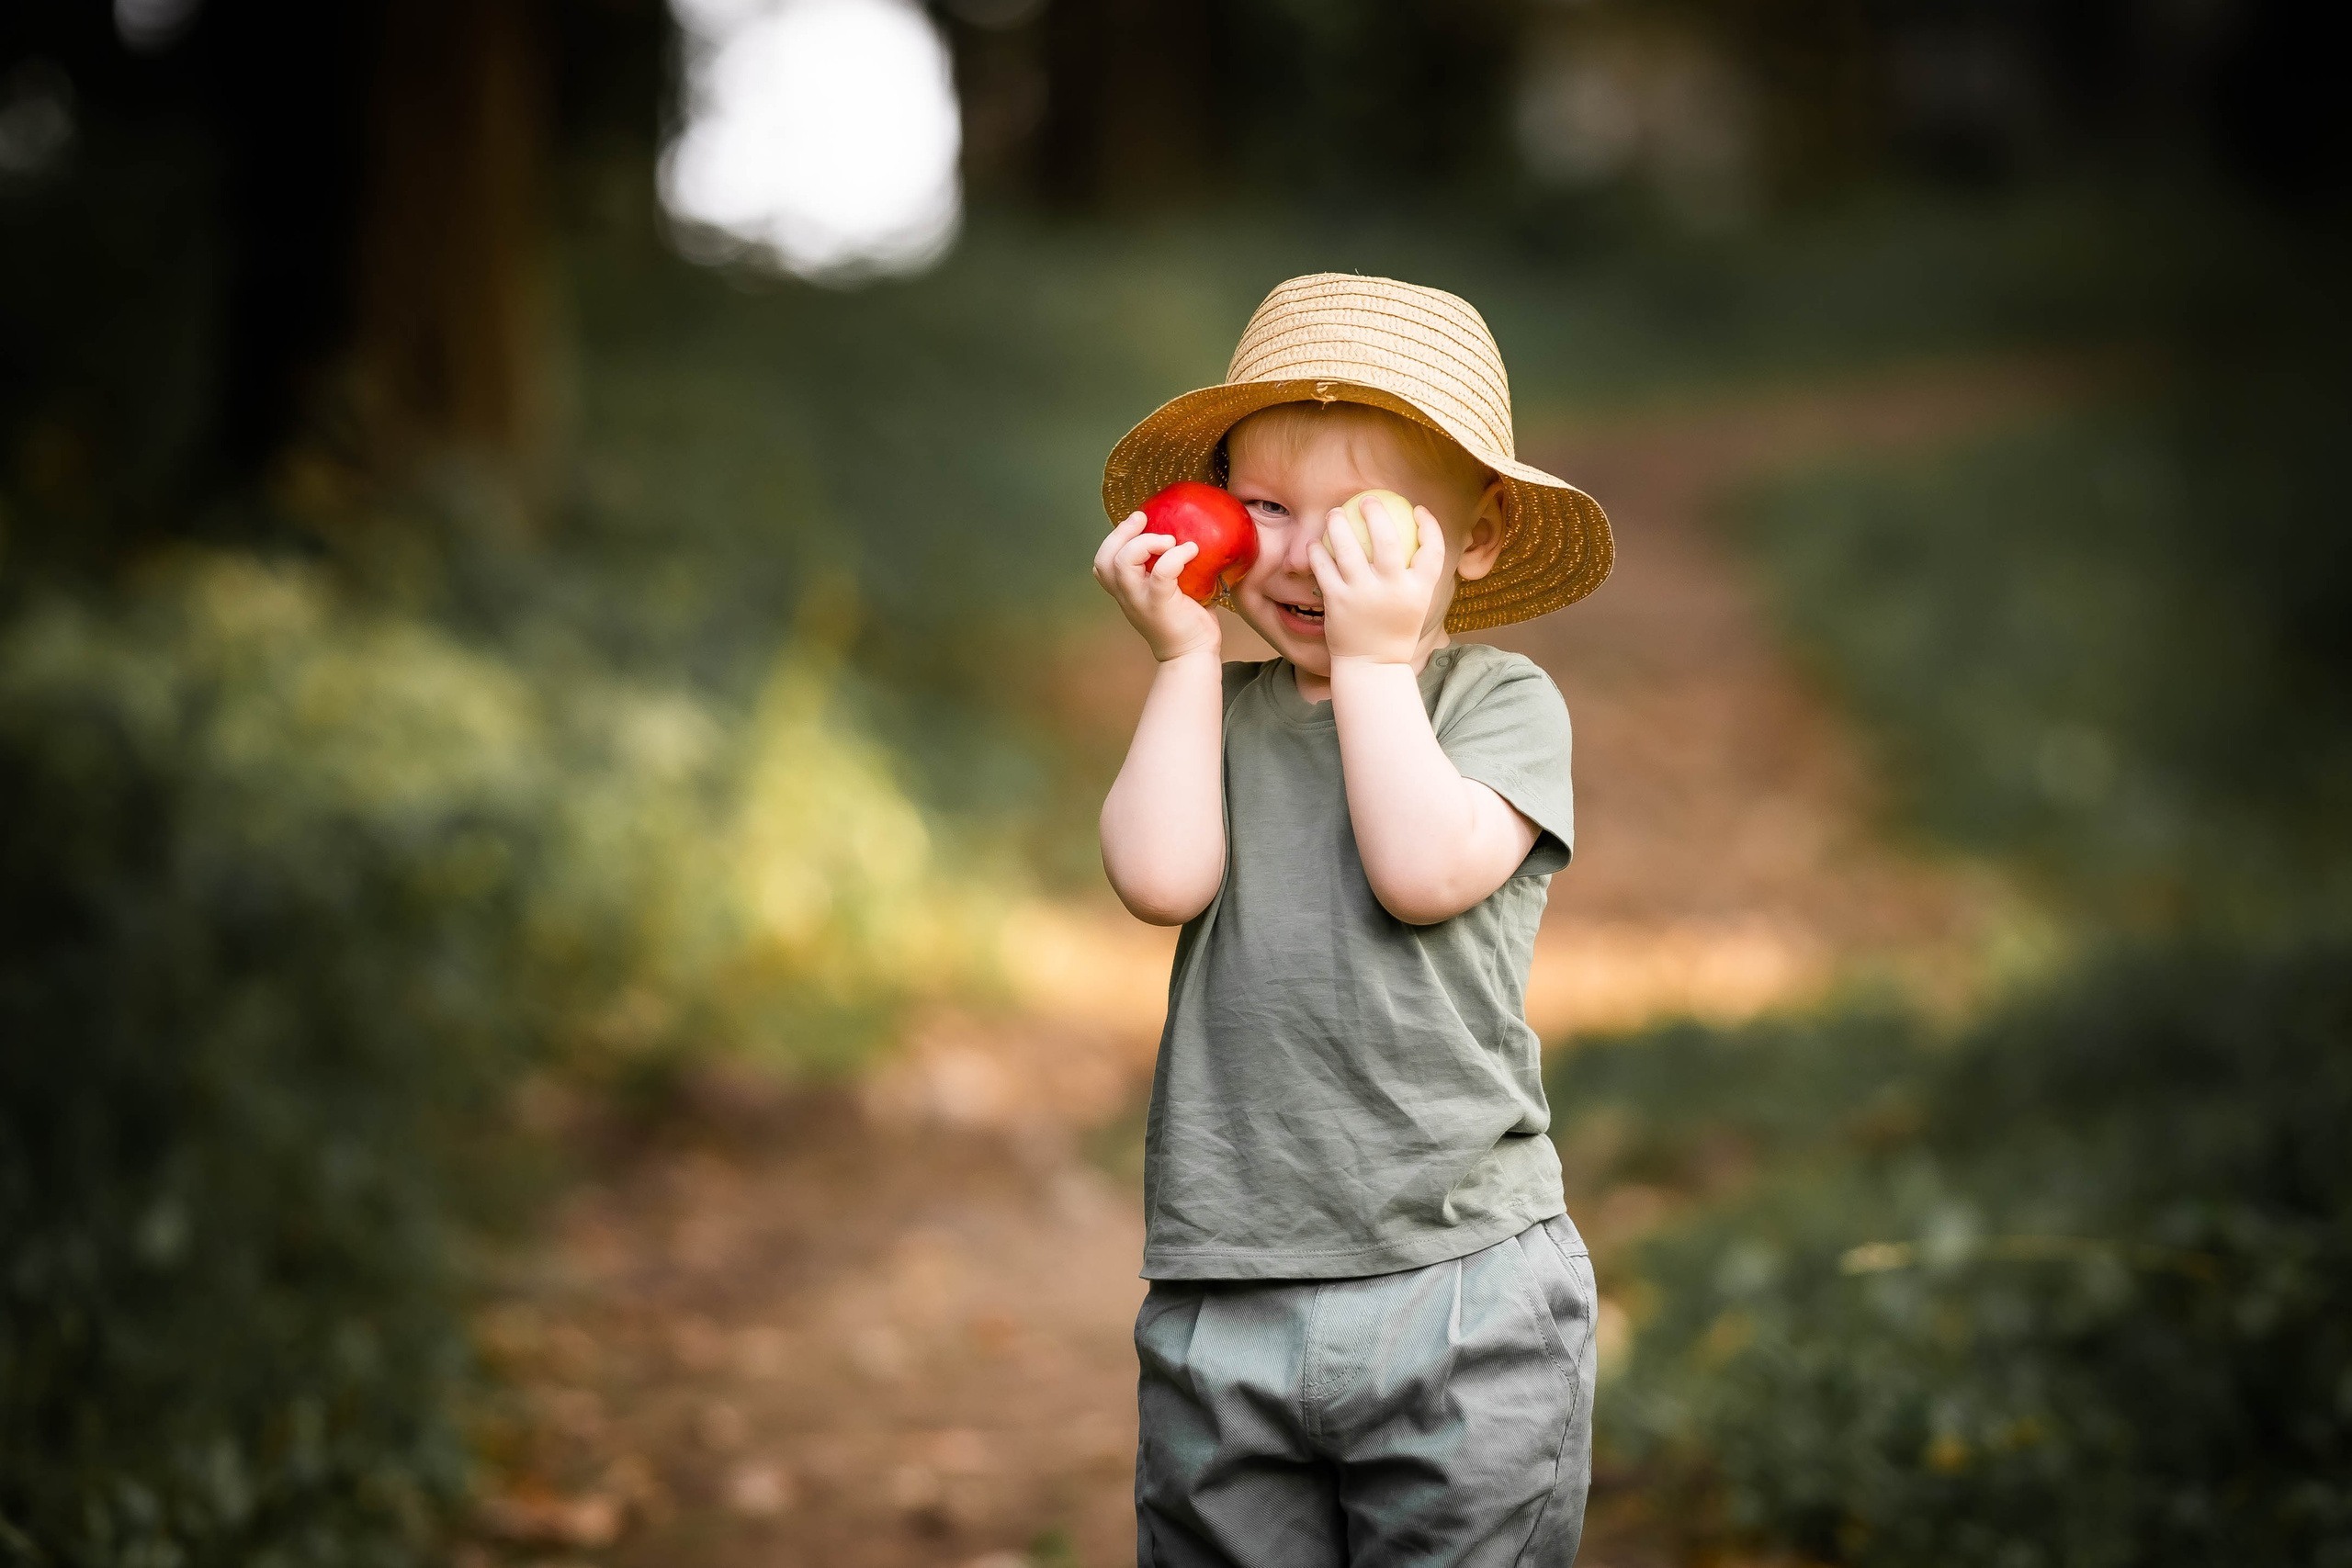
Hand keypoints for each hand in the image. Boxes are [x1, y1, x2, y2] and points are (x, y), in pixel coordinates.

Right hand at [1094, 511, 1221, 663]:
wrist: (1193, 654)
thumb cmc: (1186, 621)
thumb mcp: (1169, 592)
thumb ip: (1168, 569)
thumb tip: (1190, 534)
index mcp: (1126, 592)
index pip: (1102, 564)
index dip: (1114, 539)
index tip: (1137, 522)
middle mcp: (1127, 596)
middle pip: (1105, 560)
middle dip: (1121, 533)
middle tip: (1143, 518)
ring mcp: (1141, 601)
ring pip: (1123, 563)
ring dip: (1145, 543)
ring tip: (1168, 539)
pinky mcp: (1160, 605)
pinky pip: (1161, 573)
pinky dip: (1176, 556)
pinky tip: (1192, 550)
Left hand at [1310, 495, 1444, 665]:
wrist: (1372, 666)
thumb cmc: (1393, 631)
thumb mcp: (1415, 605)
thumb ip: (1416, 577)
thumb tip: (1416, 540)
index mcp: (1420, 590)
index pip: (1433, 550)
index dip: (1429, 525)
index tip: (1418, 510)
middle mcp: (1393, 589)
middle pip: (1388, 539)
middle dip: (1376, 513)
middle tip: (1367, 499)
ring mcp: (1363, 594)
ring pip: (1349, 547)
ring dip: (1339, 524)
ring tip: (1335, 514)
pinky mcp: (1337, 601)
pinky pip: (1324, 567)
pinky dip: (1318, 551)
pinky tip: (1316, 544)